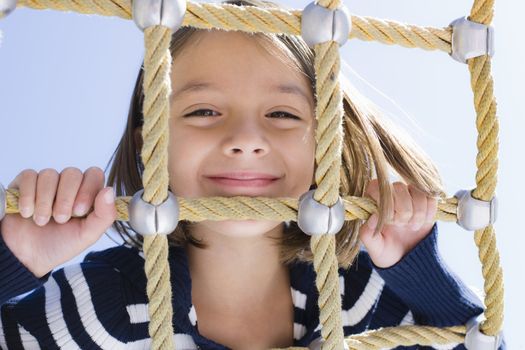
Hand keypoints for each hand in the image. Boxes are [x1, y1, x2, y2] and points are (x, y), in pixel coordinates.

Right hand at [0, 167, 116, 277]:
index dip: (88, 189)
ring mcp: (47, 183)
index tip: (79, 211)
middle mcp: (68, 185)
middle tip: (60, 219)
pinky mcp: (24, 183)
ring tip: (41, 221)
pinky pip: (29, 176)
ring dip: (45, 201)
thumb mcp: (87, 235)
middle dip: (65, 198)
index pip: (94, 174)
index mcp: (87, 194)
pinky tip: (27, 213)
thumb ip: (104, 215)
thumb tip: (109, 190)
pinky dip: (28, 196)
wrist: (26, 257)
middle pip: (72, 173)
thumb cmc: (59, 245)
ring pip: (49, 175)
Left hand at [358, 179, 437, 268]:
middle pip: (399, 187)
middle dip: (403, 211)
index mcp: (372, 201)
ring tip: (412, 227)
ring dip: (418, 213)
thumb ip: (367, 233)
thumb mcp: (374, 246)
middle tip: (401, 226)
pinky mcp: (426, 200)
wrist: (407, 258)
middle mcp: (390, 193)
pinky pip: (431, 197)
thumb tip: (373, 216)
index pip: (376, 187)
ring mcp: (409, 195)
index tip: (390, 220)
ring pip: (417, 191)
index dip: (386, 204)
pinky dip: (429, 212)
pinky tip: (423, 223)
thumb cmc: (386, 250)